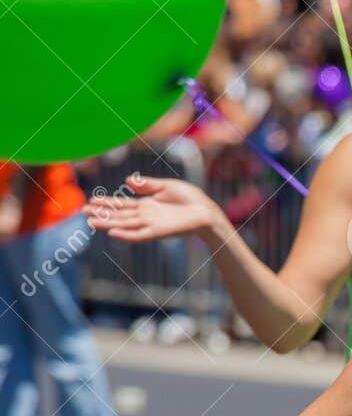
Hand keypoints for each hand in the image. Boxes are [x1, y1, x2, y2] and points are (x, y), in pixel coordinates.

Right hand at [86, 174, 221, 244]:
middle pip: (118, 215)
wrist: (205, 211)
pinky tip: (113, 232)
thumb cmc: (189, 198)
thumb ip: (146, 185)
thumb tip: (127, 181)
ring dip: (107, 224)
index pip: (122, 204)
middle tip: (82, 212)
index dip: (106, 202)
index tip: (91, 200)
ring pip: (124, 224)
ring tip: (90, 222)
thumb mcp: (165, 186)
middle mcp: (145, 216)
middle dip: (101, 213)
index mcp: (146, 205)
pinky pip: (139, 234)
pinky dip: (126, 234)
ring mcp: (151, 224)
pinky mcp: (158, 232)